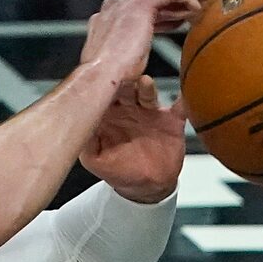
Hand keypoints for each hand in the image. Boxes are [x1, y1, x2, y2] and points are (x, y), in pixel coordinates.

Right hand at [79, 0, 210, 88]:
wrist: (99, 80)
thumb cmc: (107, 85)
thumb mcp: (118, 69)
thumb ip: (128, 61)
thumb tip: (138, 71)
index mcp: (107, 21)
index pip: (140, 10)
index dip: (162, 14)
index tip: (179, 20)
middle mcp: (116, 7)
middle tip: (197, 2)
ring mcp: (126, 4)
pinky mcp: (140, 7)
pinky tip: (198, 4)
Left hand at [82, 76, 184, 202]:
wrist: (146, 186)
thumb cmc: (119, 171)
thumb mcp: (94, 159)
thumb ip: (85, 142)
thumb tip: (77, 125)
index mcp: (110, 113)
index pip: (105, 92)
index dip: (103, 85)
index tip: (102, 80)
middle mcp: (130, 107)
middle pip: (126, 86)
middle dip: (124, 79)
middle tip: (122, 75)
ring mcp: (150, 111)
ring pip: (148, 93)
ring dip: (146, 87)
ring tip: (145, 83)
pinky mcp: (171, 120)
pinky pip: (180, 107)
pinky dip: (184, 100)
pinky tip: (185, 93)